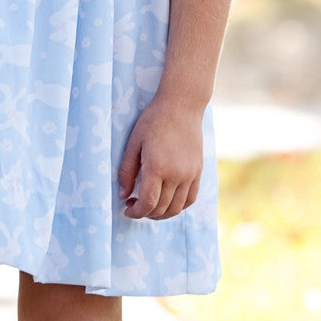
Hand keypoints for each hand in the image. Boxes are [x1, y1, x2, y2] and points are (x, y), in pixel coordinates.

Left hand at [117, 95, 203, 219]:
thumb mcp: (134, 142)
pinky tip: (167, 200)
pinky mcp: (198, 171)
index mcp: (157, 167)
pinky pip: (190, 199)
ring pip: (177, 208)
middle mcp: (176, 174)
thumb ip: (126, 171)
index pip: (148, 203)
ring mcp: (190, 174)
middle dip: (145, 213)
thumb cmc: (153, 120)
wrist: (182, 106)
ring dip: (162, 213)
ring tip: (150, 206)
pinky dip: (178, 207)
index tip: (127, 209)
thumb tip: (123, 195)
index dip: (136, 212)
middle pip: (161, 208)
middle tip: (134, 204)